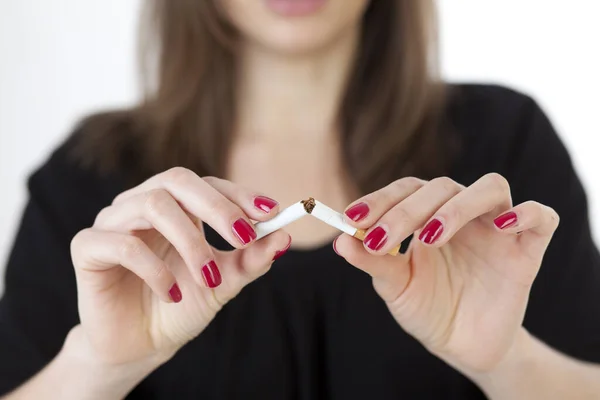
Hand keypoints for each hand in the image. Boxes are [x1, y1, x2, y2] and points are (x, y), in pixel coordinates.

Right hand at [70, 167, 289, 366]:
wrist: (140, 344)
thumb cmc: (181, 305)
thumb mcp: (223, 283)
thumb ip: (250, 259)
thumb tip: (284, 237)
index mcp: (176, 206)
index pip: (207, 183)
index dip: (238, 194)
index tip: (270, 213)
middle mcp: (142, 203)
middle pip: (178, 180)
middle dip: (217, 207)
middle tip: (243, 237)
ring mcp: (112, 221)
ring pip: (153, 206)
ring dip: (190, 242)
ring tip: (208, 278)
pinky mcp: (88, 247)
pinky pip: (123, 244)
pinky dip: (155, 269)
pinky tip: (173, 295)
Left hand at [335, 173, 558, 373]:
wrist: (463, 346)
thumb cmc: (427, 309)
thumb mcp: (396, 288)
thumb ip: (373, 262)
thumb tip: (340, 240)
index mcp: (428, 216)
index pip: (406, 190)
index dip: (379, 199)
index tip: (350, 218)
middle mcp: (462, 214)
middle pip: (442, 186)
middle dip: (406, 210)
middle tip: (380, 238)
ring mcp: (496, 229)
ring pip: (489, 188)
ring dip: (456, 207)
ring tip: (429, 238)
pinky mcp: (527, 251)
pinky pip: (542, 218)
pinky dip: (527, 213)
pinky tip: (503, 226)